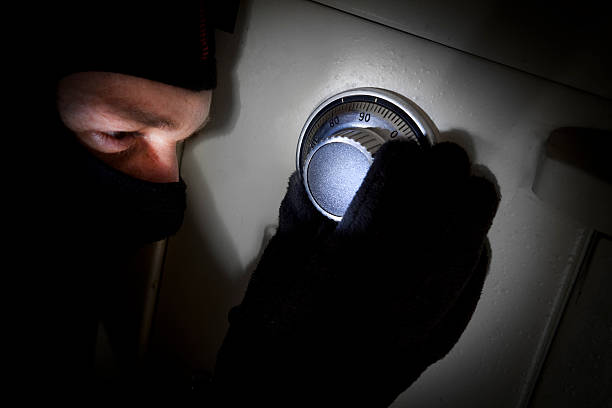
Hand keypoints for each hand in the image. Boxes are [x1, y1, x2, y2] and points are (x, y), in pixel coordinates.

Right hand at [212, 140, 499, 406]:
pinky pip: (467, 302)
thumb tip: (307, 188)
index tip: (400, 151)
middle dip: (449, 180)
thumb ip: (296, 227)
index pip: (387, 202)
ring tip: (475, 190)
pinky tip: (478, 249)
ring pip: (464, 260)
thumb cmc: (266, 356)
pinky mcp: (426, 352)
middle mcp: (387, 301)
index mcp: (340, 276)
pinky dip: (477, 268)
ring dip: (475, 216)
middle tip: (446, 157)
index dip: (401, 167)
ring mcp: (413, 330)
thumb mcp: (269, 281)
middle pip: (439, 224)